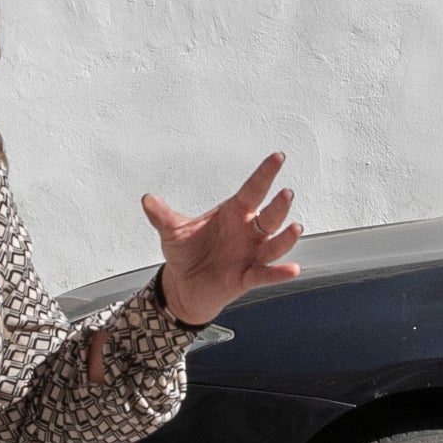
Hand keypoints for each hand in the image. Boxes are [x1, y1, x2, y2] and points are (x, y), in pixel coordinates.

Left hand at [143, 154, 304, 327]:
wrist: (184, 285)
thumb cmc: (187, 253)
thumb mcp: (172, 231)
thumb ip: (162, 216)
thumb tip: (147, 200)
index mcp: (233, 214)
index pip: (253, 190)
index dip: (266, 174)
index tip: (277, 158)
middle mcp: (247, 232)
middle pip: (270, 216)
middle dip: (279, 206)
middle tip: (286, 193)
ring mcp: (250, 255)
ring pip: (274, 244)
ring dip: (285, 237)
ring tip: (295, 228)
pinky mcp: (246, 277)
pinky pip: (265, 274)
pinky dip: (279, 273)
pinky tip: (292, 269)